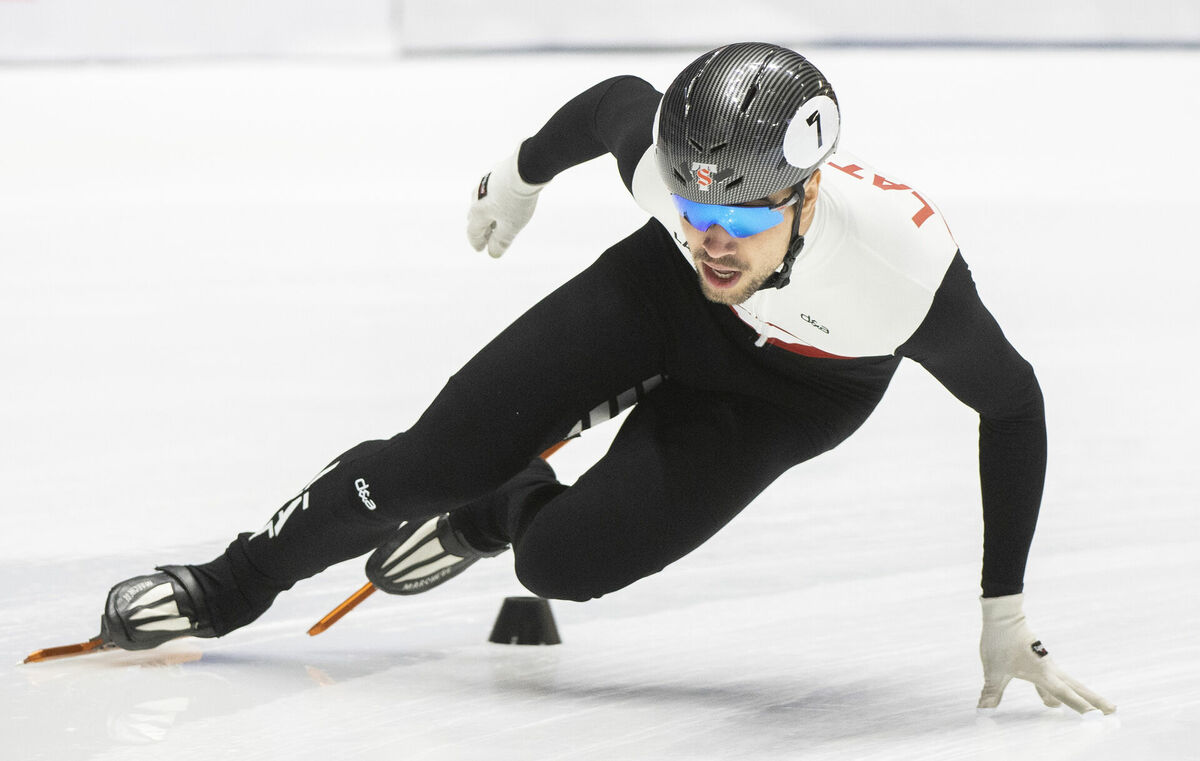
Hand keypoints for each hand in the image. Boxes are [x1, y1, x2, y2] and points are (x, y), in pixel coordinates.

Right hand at [466, 151, 546, 258]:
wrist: (526, 167)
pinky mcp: (496, 173)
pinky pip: (490, 191)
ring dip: (487, 213)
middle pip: (475, 216)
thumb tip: (492, 253)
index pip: (473, 231)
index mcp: (478, 212)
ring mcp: (485, 183)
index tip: (480, 249)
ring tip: (494, 219)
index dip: (477, 242)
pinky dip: (494, 200)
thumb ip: (500, 241)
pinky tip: (503, 200)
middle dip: (481, 228)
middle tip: (487, 237)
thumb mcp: (511, 226)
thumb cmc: (517, 200)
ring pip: (481, 202)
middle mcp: (477, 197)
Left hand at [978, 594, 1114, 714]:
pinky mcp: (1040, 662)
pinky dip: (1061, 692)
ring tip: (1095, 709)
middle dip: (1094, 701)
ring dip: (1082, 696)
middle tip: (1113, 712)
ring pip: (1068, 684)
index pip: (1064, 694)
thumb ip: (991, 692)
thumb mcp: (993, 670)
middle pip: (1076, 688)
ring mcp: (1047, 665)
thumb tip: (983, 710)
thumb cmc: (999, 642)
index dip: (1079, 706)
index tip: (1096, 717)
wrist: (1003, 617)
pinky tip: (1051, 702)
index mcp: (1041, 673)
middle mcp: (1049, 669)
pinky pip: (1055, 681)